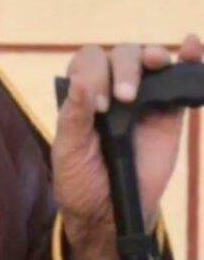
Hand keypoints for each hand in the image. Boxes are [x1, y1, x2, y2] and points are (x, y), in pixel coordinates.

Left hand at [52, 34, 202, 259]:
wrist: (110, 213)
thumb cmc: (81, 179)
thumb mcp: (69, 151)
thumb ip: (74, 117)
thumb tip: (79, 82)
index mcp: (82, 94)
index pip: (87, 63)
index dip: (94, 75)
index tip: (100, 107)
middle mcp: (111, 89)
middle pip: (119, 56)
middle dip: (123, 69)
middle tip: (125, 98)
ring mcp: (143, 99)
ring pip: (147, 62)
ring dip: (151, 56)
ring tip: (156, 62)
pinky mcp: (169, 113)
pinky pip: (179, 81)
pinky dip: (187, 60)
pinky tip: (190, 46)